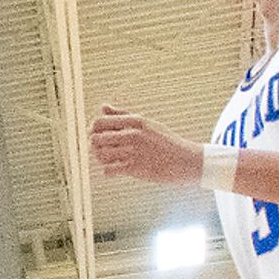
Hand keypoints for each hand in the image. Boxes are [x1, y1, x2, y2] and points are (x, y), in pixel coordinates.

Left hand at [89, 107, 203, 186]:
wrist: (186, 160)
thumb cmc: (164, 141)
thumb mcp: (146, 124)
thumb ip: (122, 115)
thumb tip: (103, 107)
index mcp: (135, 121)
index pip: (99, 122)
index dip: (92, 130)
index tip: (96, 136)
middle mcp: (133, 134)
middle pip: (96, 138)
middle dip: (95, 145)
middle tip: (102, 150)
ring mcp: (134, 151)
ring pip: (100, 154)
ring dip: (101, 159)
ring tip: (110, 160)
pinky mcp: (136, 168)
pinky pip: (109, 170)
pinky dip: (108, 171)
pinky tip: (116, 170)